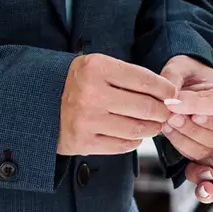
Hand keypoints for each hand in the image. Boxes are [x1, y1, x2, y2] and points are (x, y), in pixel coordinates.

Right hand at [57, 53, 174, 155]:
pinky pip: (121, 145)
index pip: (144, 80)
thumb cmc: (79, 82)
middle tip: (166, 113)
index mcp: (97, 68)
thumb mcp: (99, 66)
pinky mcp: (82, 142)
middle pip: (145, 107)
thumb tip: (168, 94)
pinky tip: (134, 134)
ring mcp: (86, 120)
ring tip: (153, 125)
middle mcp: (91, 94)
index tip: (173, 95)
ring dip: (151, 128)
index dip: (165, 89)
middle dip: (162, 111)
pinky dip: (133, 141)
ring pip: (136, 129)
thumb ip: (130, 77)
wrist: (40, 102)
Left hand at [159, 55, 212, 162]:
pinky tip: (167, 130)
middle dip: (194, 129)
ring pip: (207, 147)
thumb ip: (175, 78)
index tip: (189, 112)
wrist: (178, 79)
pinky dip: (180, 144)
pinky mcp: (200, 142)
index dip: (209, 117)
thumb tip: (170, 95)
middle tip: (173, 117)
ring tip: (168, 122)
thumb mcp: (178, 67)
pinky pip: (195, 153)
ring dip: (185, 138)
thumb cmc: (183, 71)